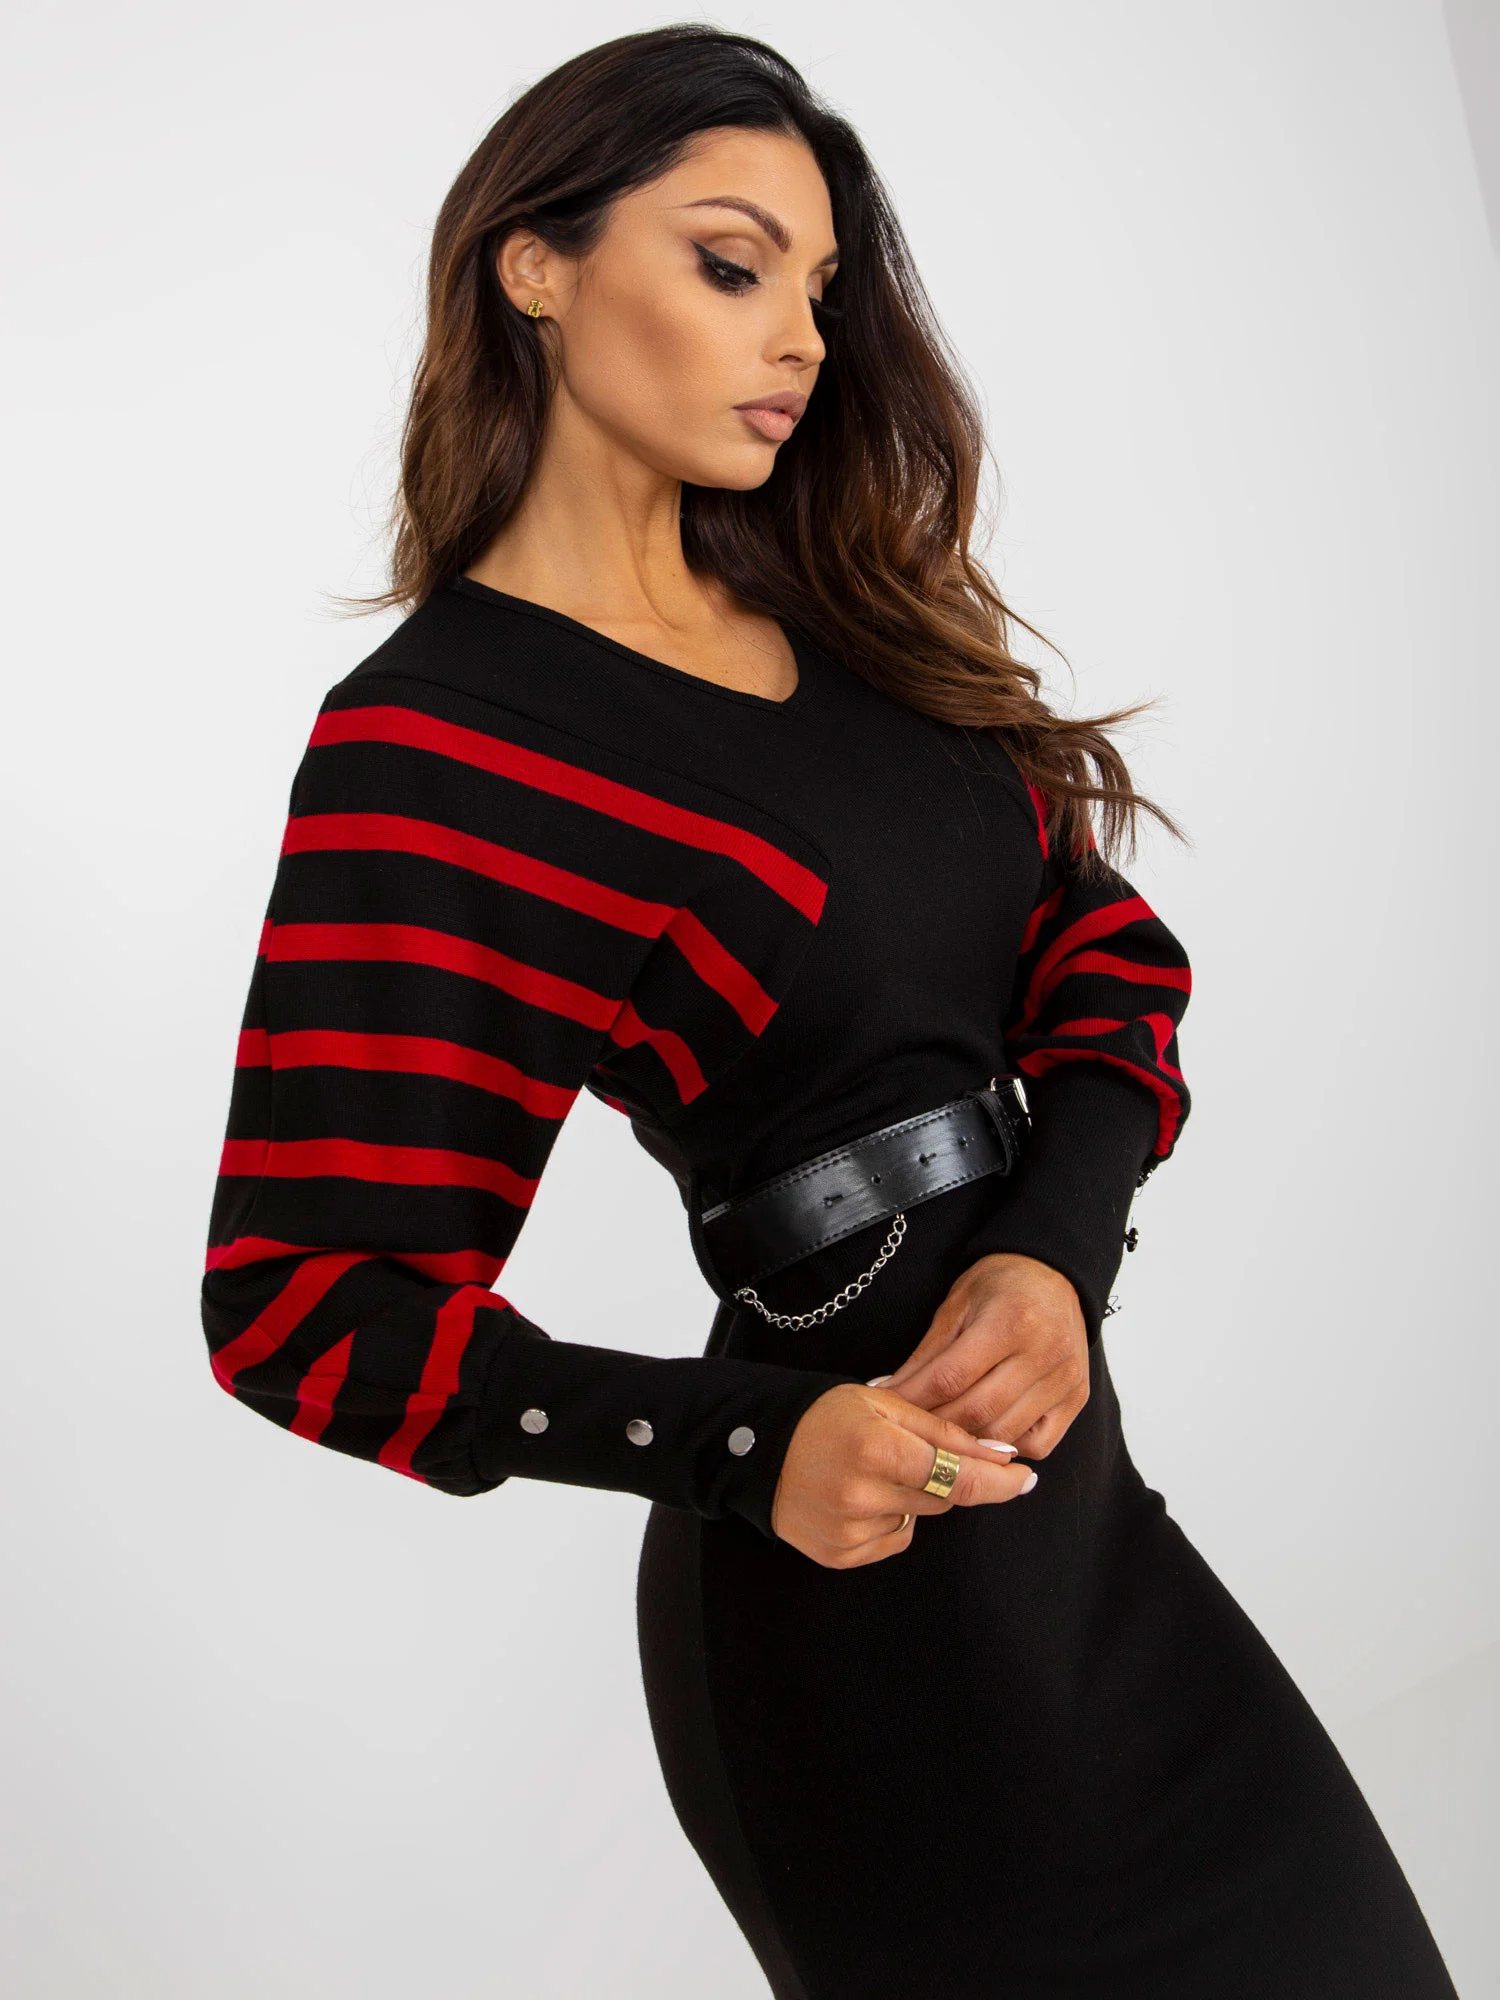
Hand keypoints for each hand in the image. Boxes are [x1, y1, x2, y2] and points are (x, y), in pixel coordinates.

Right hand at [769, 1381, 1035, 1568]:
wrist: (758, 1447)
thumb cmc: (826, 1415)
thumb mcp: (885, 1403)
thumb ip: (946, 1431)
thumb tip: (1002, 1455)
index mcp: (877, 1449)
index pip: (959, 1478)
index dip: (1001, 1482)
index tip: (1027, 1478)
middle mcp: (863, 1495)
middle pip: (943, 1499)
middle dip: (949, 1478)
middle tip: (918, 1453)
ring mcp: (849, 1531)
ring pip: (919, 1520)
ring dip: (914, 1497)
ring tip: (874, 1470)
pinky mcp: (839, 1555)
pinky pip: (892, 1540)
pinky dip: (889, 1518)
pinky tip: (859, 1495)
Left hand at [875, 1252, 1087, 1459]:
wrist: (1053, 1275)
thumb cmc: (1000, 1286)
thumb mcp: (956, 1306)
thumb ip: (926, 1354)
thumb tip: (887, 1392)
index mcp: (1011, 1320)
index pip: (952, 1376)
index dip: (914, 1397)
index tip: (887, 1407)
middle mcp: (1046, 1352)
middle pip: (979, 1411)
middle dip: (936, 1425)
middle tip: (909, 1428)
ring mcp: (1066, 1379)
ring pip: (1006, 1434)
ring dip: (968, 1442)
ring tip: (941, 1435)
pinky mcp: (1078, 1398)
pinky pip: (1038, 1444)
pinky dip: (1007, 1447)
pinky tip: (987, 1434)